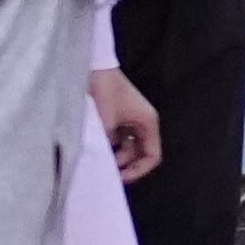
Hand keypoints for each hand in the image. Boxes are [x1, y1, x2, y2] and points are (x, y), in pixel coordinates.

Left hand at [91, 67, 164, 182]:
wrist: (92, 66)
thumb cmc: (103, 91)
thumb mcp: (105, 123)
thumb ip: (107, 146)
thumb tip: (102, 164)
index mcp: (148, 122)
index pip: (152, 156)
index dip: (138, 171)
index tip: (118, 178)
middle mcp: (143, 122)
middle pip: (140, 153)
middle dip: (125, 164)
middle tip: (106, 172)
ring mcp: (130, 118)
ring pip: (128, 147)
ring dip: (116, 155)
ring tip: (99, 160)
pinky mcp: (118, 115)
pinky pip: (118, 137)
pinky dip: (109, 145)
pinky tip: (95, 147)